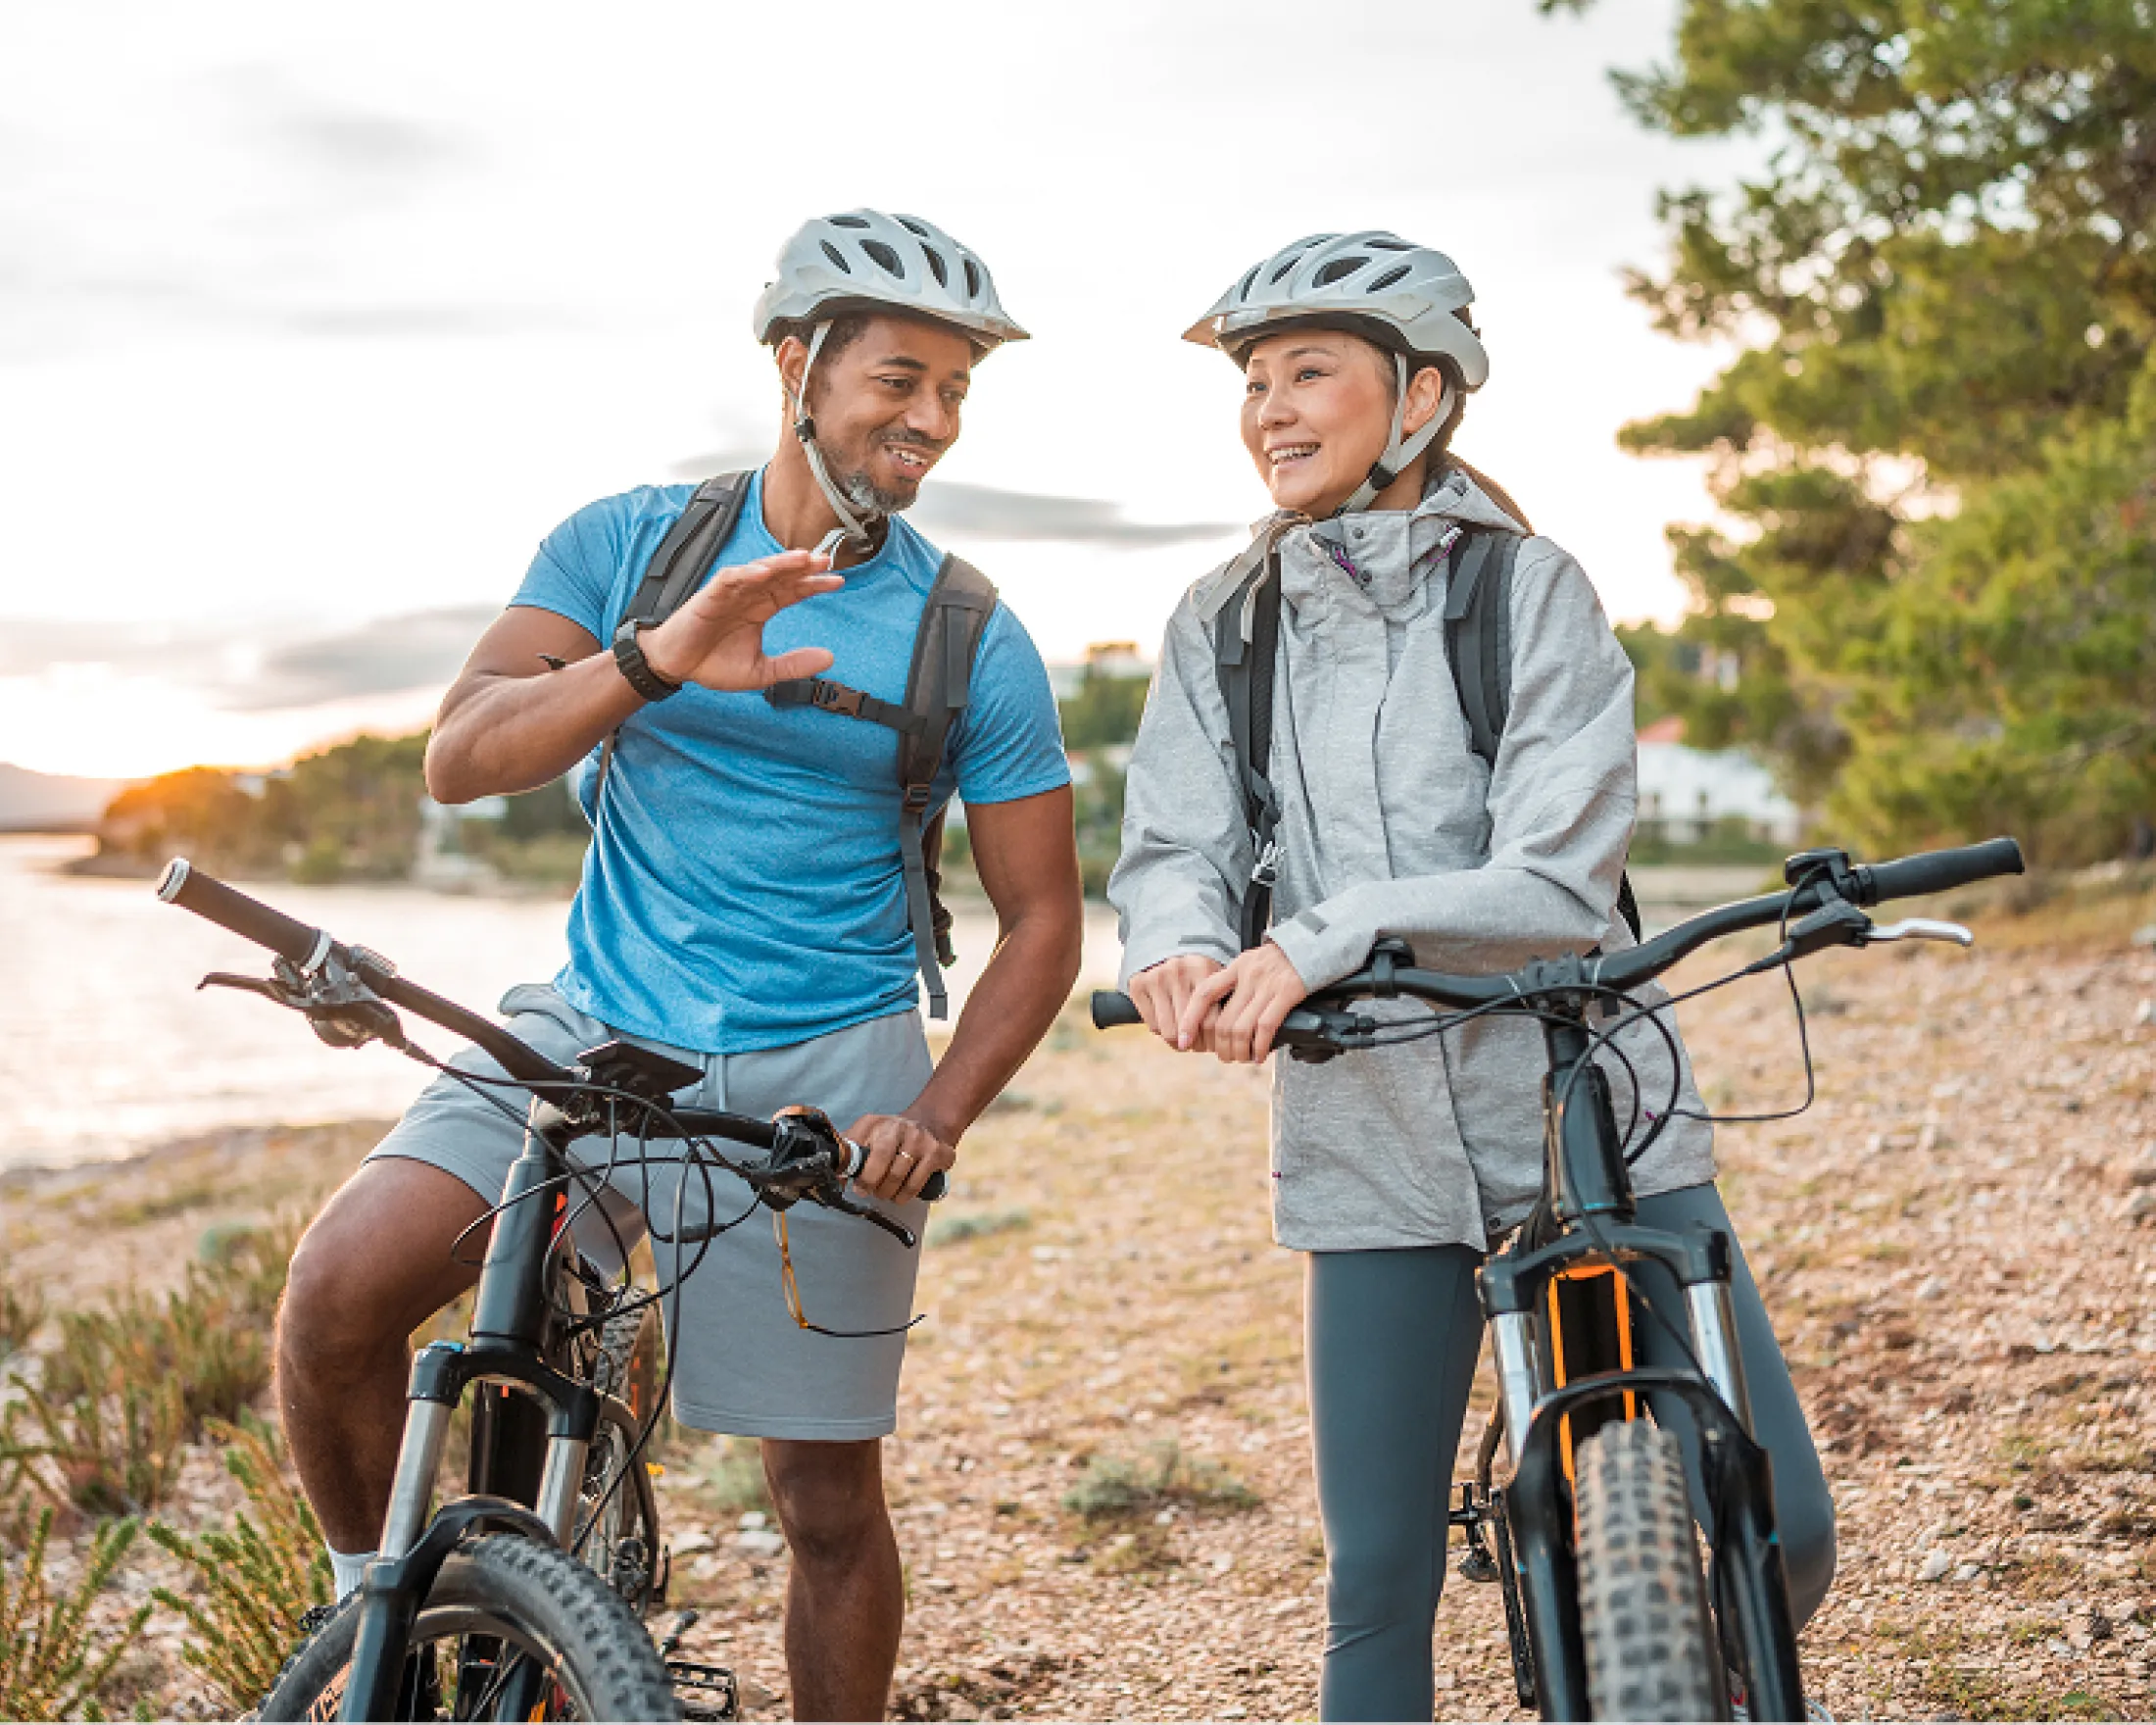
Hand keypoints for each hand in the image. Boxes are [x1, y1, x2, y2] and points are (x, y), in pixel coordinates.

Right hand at [641, 551, 842, 691]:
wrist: (678, 667)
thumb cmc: (715, 665)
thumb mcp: (762, 672)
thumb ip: (794, 665)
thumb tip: (830, 657)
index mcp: (762, 609)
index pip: (793, 591)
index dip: (814, 584)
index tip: (837, 581)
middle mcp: (749, 596)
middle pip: (781, 575)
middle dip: (803, 567)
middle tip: (826, 560)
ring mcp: (730, 594)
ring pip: (759, 571)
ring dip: (780, 563)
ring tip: (802, 558)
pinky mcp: (709, 596)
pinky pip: (729, 580)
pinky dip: (746, 574)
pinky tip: (764, 572)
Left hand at [844, 1112, 955, 1203]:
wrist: (930, 1123)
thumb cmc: (892, 1136)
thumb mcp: (868, 1135)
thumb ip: (850, 1152)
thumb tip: (834, 1178)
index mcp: (876, 1123)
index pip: (859, 1146)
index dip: (855, 1170)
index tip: (856, 1187)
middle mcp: (899, 1126)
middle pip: (881, 1160)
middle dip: (872, 1183)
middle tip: (869, 1192)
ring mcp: (920, 1139)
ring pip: (898, 1175)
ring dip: (888, 1193)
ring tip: (885, 1193)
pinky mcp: (938, 1152)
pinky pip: (917, 1183)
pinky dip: (905, 1195)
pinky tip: (900, 1195)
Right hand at [1128, 954, 1223, 1051]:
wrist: (1163, 950)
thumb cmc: (1197, 975)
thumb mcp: (1215, 980)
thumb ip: (1225, 1003)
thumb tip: (1232, 1039)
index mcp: (1202, 968)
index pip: (1212, 1020)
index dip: (1214, 1040)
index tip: (1215, 1046)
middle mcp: (1178, 970)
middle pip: (1190, 1027)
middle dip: (1197, 1044)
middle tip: (1200, 1046)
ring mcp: (1156, 977)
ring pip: (1169, 1031)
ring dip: (1178, 1043)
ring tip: (1185, 1042)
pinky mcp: (1138, 985)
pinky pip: (1153, 1026)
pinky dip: (1161, 1034)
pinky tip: (1170, 1028)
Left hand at [1180, 942, 1310, 1064]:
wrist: (1313, 945)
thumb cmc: (1281, 960)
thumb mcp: (1252, 963)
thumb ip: (1235, 983)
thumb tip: (1218, 1015)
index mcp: (1235, 967)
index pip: (1204, 994)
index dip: (1190, 1019)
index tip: (1183, 1040)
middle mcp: (1248, 976)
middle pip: (1222, 1021)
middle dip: (1220, 1046)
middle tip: (1224, 1056)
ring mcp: (1267, 985)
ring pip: (1242, 1029)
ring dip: (1238, 1051)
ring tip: (1241, 1058)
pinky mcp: (1287, 993)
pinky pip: (1266, 1027)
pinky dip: (1260, 1047)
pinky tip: (1259, 1055)